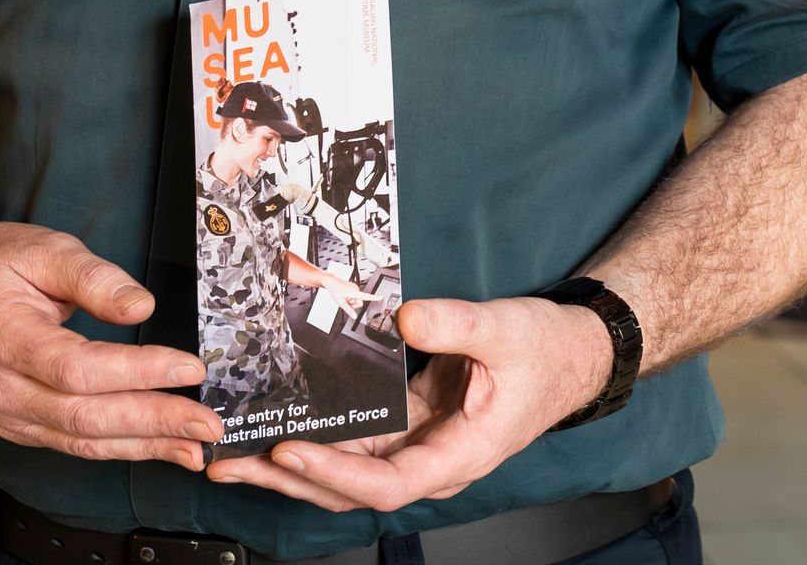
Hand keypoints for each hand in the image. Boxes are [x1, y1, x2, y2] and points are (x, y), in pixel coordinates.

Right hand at [0, 219, 218, 469]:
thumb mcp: (45, 249)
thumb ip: (95, 278)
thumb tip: (141, 307)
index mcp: (2, 338)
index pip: (77, 367)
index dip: (137, 372)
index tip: (190, 368)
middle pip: (84, 416)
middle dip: (153, 422)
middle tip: (208, 424)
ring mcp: (4, 415)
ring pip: (81, 440)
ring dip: (144, 446)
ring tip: (196, 449)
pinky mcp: (17, 426)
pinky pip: (73, 443)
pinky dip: (120, 448)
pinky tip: (160, 447)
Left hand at [210, 294, 613, 514]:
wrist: (575, 353)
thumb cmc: (549, 351)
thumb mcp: (506, 329)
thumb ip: (457, 324)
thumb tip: (404, 317)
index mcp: (460, 454)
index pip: (388, 483)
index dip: (336, 473)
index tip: (291, 451)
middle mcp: (433, 460)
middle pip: (351, 488)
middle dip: (289, 480)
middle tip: (232, 466)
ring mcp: (420, 444)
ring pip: (347, 470)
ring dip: (292, 466)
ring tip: (236, 456)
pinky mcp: (412, 423)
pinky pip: (357, 440)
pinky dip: (318, 436)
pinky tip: (281, 424)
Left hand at [295, 260, 370, 309]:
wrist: (331, 282)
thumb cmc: (335, 290)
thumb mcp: (341, 303)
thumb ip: (348, 310)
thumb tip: (354, 316)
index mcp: (355, 292)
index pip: (367, 296)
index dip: (375, 297)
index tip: (381, 297)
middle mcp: (356, 289)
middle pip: (360, 301)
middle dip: (354, 304)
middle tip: (346, 302)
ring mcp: (354, 288)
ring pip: (356, 299)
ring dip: (351, 301)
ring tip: (344, 298)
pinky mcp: (352, 287)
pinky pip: (354, 296)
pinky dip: (349, 297)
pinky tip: (344, 295)